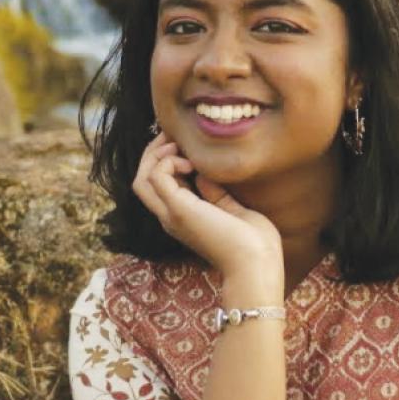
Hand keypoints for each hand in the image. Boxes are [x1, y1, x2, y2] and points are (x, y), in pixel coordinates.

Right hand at [132, 132, 282, 279]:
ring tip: (178, 145)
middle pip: (141, 181)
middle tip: (173, 136)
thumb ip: (215, 193)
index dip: (164, 160)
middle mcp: (170, 218)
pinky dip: (168, 162)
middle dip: (154, 153)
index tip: (183, 143)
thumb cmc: (253, 242)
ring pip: (141, 179)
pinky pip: (156, 177)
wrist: (256, 263)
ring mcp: (172, 215)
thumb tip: (203, 172)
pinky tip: (189, 161)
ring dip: (156, 155)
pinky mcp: (179, 210)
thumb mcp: (232, 209)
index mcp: (182, 218)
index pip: (157, 186)